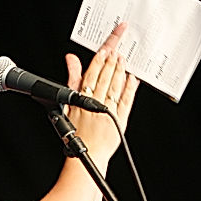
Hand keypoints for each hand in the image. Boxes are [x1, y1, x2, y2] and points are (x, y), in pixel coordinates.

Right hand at [64, 23, 139, 167]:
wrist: (86, 155)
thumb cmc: (76, 131)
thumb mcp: (67, 103)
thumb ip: (72, 78)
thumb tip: (70, 59)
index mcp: (81, 98)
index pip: (92, 72)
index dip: (100, 58)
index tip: (107, 46)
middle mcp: (95, 103)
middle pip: (105, 76)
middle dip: (112, 59)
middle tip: (119, 45)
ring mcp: (108, 112)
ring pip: (115, 86)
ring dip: (120, 70)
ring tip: (123, 58)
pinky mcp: (120, 120)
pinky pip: (126, 101)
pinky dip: (130, 88)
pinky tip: (132, 78)